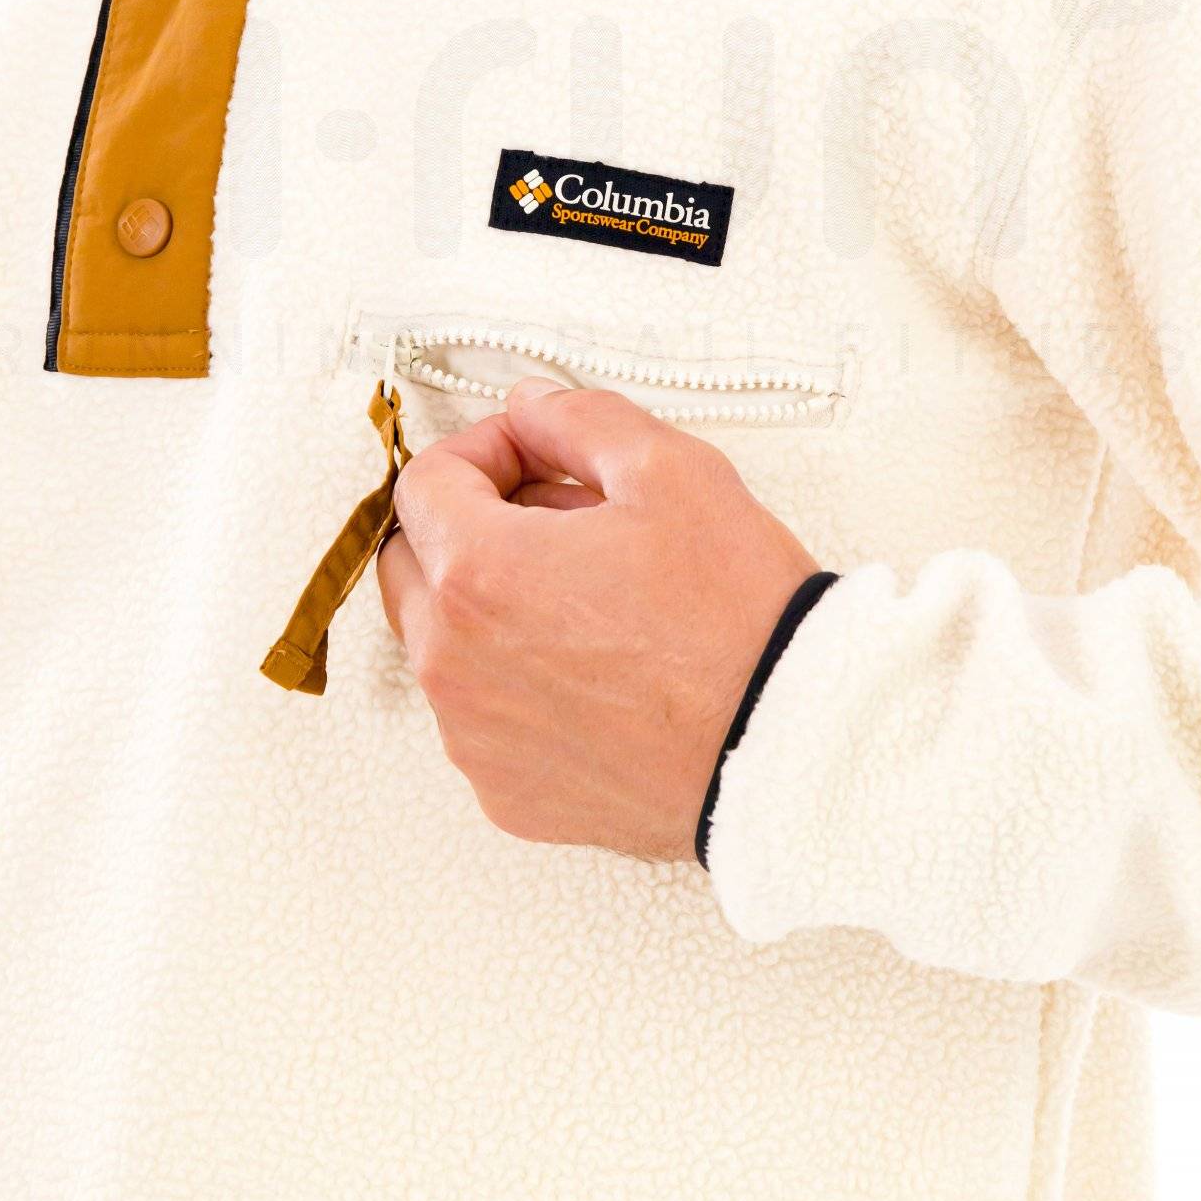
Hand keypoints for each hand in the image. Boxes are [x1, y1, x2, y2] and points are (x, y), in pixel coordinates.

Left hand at [377, 378, 817, 860]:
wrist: (786, 747)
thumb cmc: (735, 619)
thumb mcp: (670, 471)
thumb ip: (578, 419)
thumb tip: (529, 407)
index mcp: (478, 573)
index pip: (425, 483)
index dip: (485, 449)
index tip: (534, 454)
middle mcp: (453, 663)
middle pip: (414, 563)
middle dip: (471, 524)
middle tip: (560, 517)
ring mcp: (474, 737)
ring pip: (443, 644)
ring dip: (490, 604)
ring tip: (591, 594)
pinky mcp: (507, 793)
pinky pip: (482, 716)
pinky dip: (516, 681)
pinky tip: (597, 666)